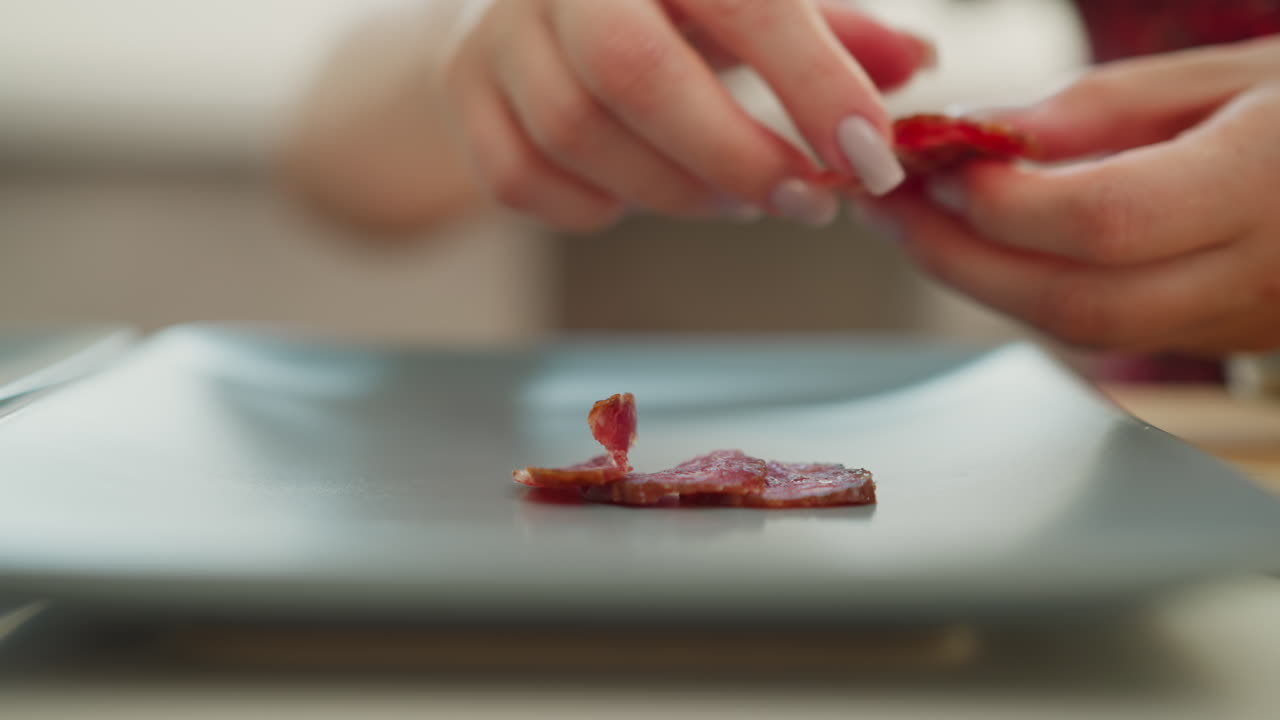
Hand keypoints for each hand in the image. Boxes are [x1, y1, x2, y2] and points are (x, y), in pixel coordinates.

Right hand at [444, 0, 930, 230]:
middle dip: (734, 157)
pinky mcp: (463, 92)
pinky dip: (594, 208)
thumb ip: (834, 31)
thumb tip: (914, 66)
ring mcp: (497, 31)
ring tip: (736, 198)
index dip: (813, 83)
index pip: (744, 2)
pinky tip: (640, 192)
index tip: (870, 157)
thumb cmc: (670, 1)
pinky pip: (520, 180)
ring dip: (675, 191)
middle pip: (634, 73)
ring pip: (575, 134)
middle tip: (804, 201)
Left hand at [860, 37, 1279, 352]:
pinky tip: (982, 248)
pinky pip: (1103, 332)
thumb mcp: (1238, 74)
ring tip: (913, 224)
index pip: (1109, 220)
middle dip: (960, 258)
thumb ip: (1104, 111)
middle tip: (886, 207)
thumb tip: (980, 134)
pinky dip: (1026, 292)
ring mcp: (1241, 322)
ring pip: (1081, 332)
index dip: (1008, 200)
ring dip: (979, 280)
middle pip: (1076, 302)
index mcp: (1269, 186)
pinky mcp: (1221, 340)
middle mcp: (1258, 275)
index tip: (939, 161)